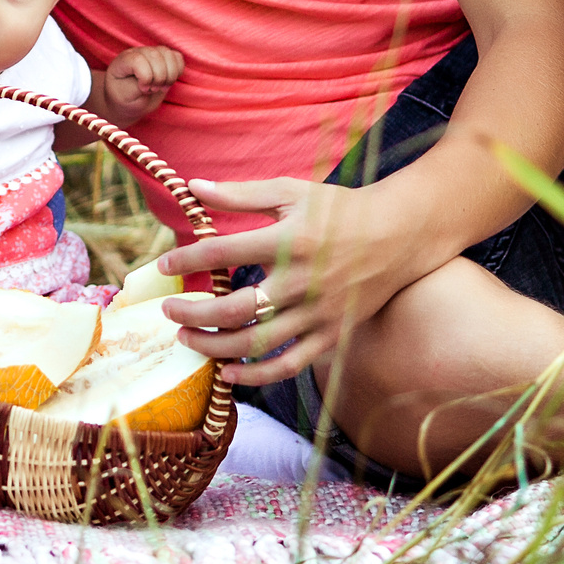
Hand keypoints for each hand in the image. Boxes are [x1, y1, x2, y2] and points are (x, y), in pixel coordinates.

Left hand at [98, 46, 184, 124]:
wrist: (130, 99)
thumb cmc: (125, 97)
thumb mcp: (126, 97)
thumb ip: (136, 87)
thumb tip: (151, 79)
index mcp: (123, 61)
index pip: (137, 60)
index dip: (145, 77)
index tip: (143, 89)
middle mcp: (137, 52)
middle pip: (155, 55)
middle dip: (159, 77)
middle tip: (153, 90)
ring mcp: (151, 53)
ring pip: (169, 54)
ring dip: (171, 75)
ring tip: (162, 87)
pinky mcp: (164, 57)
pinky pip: (177, 57)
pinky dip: (178, 71)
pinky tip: (169, 81)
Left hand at [155, 177, 411, 386]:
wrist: (400, 234)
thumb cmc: (339, 209)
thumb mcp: (291, 191)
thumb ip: (240, 194)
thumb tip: (191, 188)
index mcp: (290, 240)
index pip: (224, 253)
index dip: (188, 260)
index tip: (164, 265)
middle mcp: (302, 280)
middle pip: (234, 309)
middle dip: (193, 313)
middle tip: (169, 310)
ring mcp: (318, 312)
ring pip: (257, 343)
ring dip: (214, 347)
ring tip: (187, 338)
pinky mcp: (332, 334)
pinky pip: (289, 364)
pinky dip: (256, 376)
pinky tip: (227, 373)